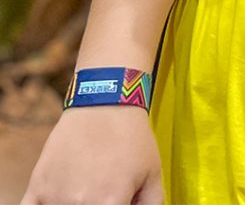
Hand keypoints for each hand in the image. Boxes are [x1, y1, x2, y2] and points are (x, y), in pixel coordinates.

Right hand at [21, 106, 163, 204]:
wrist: (105, 103)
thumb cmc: (132, 138)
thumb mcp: (153, 173)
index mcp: (110, 203)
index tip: (115, 200)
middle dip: (97, 204)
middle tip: (102, 192)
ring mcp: (55, 197)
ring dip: (72, 204)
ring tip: (86, 184)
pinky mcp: (37, 187)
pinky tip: (57, 198)